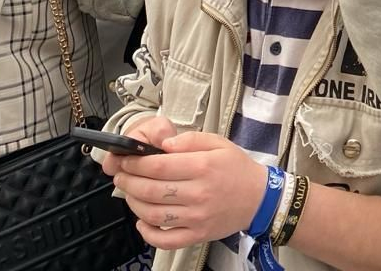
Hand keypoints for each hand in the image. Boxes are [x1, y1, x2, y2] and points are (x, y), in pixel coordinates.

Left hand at [106, 129, 267, 250]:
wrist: (259, 198)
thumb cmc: (237, 168)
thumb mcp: (218, 143)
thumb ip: (190, 140)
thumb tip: (163, 145)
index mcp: (203, 167)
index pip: (159, 166)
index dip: (136, 163)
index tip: (126, 159)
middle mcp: (199, 194)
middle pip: (152, 190)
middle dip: (129, 181)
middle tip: (121, 175)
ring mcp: (197, 218)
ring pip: (154, 215)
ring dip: (134, 204)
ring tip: (129, 193)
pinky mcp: (197, 236)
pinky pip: (166, 240)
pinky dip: (148, 234)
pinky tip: (142, 221)